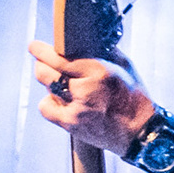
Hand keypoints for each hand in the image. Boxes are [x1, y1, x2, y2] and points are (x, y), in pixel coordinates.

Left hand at [30, 41, 156, 152]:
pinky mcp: (71, 125)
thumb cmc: (134, 98)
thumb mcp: (124, 66)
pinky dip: (50, 102)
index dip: (41, 51)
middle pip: (45, 72)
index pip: (59, 58)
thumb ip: (103, 51)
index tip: (33, 47)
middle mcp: (85, 89)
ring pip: (46, 88)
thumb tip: (85, 39)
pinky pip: (46, 108)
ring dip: (51, 83)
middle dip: (43, 65)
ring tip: (66, 85)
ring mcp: (76, 109)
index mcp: (98, 71)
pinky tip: (62, 102)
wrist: (140, 132)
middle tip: (46, 63)